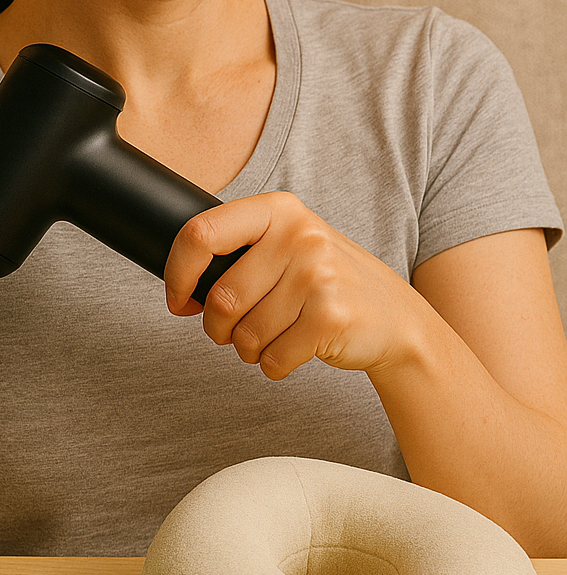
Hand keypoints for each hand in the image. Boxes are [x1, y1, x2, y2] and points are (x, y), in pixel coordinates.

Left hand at [163, 191, 422, 379]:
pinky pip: (272, 358)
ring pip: (245, 335)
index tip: (178, 299)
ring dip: (249, 349)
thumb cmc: (324, 284)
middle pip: (221, 299)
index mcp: (278, 209)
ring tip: (274, 338)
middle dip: (219, 328)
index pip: (202, 234)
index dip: (178, 274)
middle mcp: (299, 235)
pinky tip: (294, 350)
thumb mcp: (286, 248)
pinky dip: (274, 365)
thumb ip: (237, 255)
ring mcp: (319, 274)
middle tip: (237, 330)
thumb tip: (179, 291)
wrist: (395, 317)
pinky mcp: (331, 316)